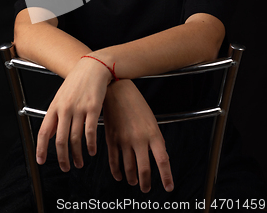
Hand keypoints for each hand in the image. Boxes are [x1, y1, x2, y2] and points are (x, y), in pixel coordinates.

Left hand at [36, 56, 111, 170]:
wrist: (93, 67)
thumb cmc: (77, 82)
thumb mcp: (61, 96)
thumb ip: (55, 116)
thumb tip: (50, 134)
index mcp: (55, 106)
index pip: (44, 131)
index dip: (41, 148)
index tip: (41, 161)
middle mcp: (65, 109)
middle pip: (60, 140)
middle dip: (62, 158)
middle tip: (65, 167)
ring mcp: (79, 109)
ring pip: (75, 139)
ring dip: (77, 155)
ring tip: (80, 162)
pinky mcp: (93, 109)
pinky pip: (90, 132)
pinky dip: (90, 145)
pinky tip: (91, 151)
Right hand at [103, 79, 173, 193]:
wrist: (117, 90)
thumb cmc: (136, 103)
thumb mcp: (151, 119)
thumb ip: (156, 138)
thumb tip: (161, 155)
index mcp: (153, 133)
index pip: (163, 160)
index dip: (166, 177)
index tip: (168, 187)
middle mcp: (139, 139)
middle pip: (144, 170)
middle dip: (146, 184)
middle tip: (146, 189)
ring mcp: (124, 140)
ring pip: (129, 169)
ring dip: (132, 179)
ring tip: (134, 182)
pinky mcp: (111, 139)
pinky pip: (114, 162)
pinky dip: (117, 172)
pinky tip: (119, 176)